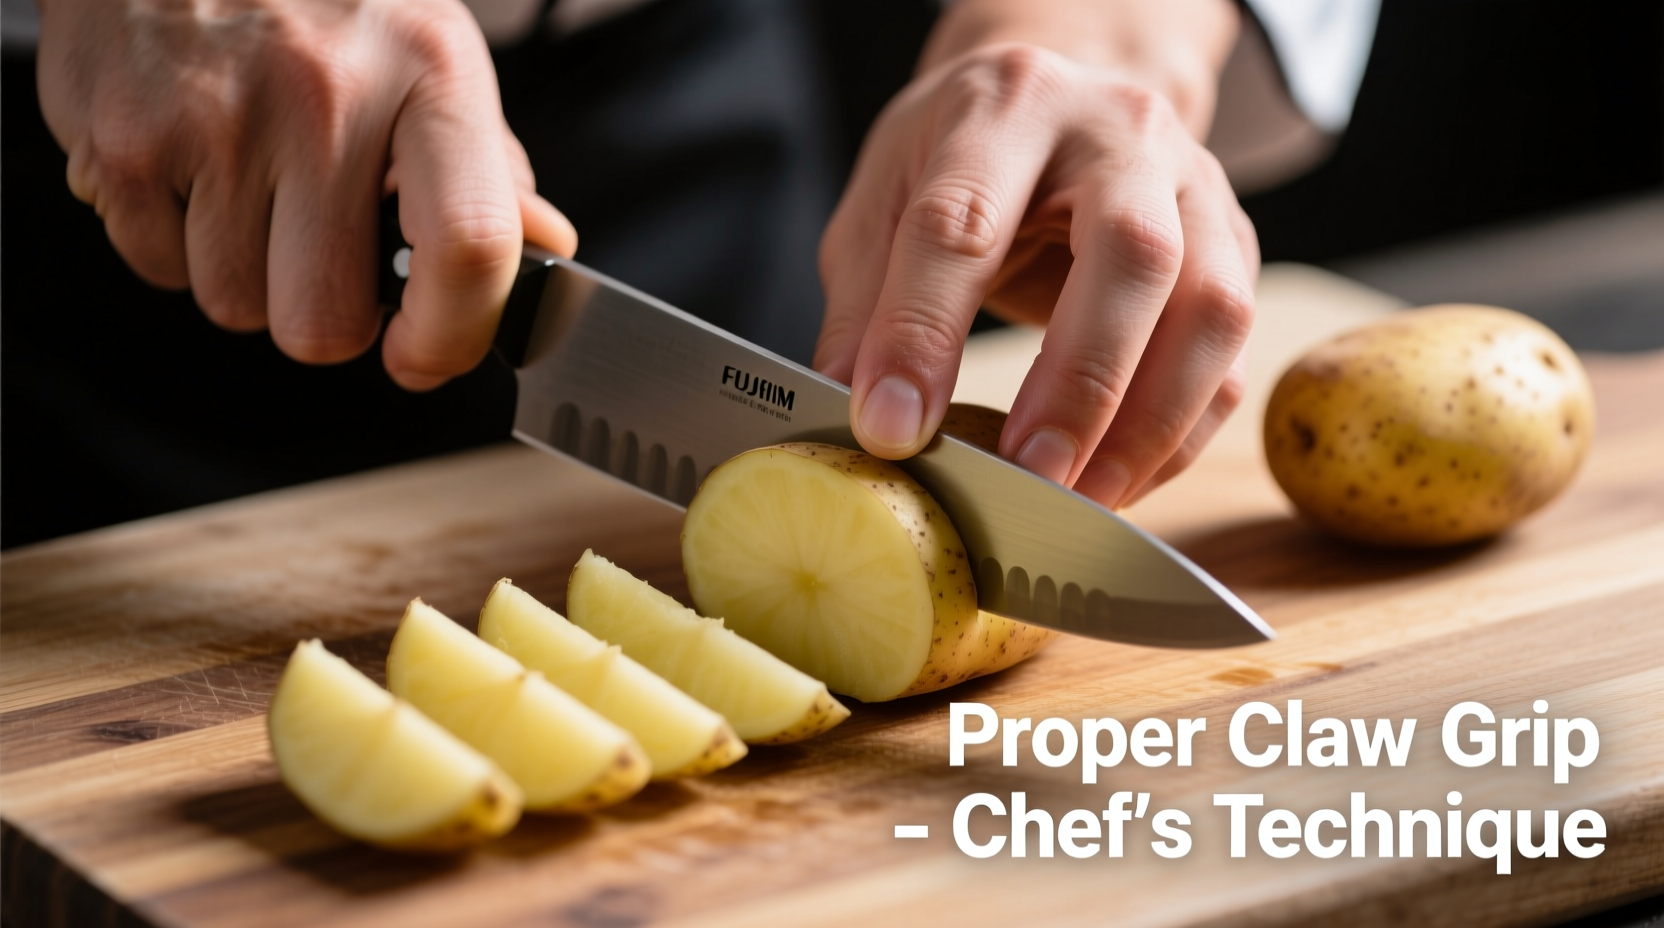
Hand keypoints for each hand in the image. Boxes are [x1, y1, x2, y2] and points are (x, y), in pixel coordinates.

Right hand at [35, 0, 576, 389]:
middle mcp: (324, 96)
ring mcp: (213, 117)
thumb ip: (488, 166)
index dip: (451, 337)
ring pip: (233, 305)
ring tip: (252, 181)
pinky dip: (173, 239)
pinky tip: (193, 163)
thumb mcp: (429, 54)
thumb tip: (548, 245)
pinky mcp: (119, 134)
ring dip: (246, 273)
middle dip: (325, 314)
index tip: (423, 356)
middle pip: (322, 322)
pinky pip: (156, 266)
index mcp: (429, 74)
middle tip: (322, 251)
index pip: (469, 248)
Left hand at [814, 0, 1254, 508]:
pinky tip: (1117, 480)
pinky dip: (1178, 435)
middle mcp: (1119, 131)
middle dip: (1080, 382)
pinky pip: (1229, 356)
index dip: (924, 333)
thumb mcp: (883, 203)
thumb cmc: (960, 159)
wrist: (1059, 104)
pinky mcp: (1234, 246)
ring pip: (1211, 308)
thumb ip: (865, 305)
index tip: (892, 427)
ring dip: (1148, 423)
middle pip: (1132, 254)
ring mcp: (1196, 185)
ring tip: (1079, 496)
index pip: (964, 222)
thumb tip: (857, 415)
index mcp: (1007, 105)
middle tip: (1027, 472)